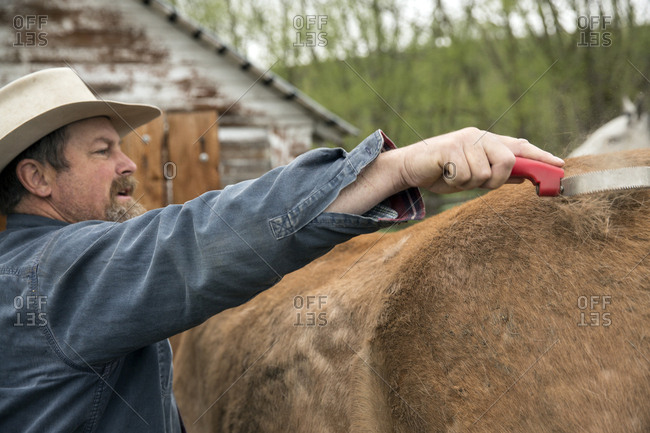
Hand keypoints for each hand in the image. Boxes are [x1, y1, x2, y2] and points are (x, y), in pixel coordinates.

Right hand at [398, 127, 563, 193]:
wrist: (410, 167)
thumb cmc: (442, 171)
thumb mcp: (473, 175)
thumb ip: (498, 173)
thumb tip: (524, 176)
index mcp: (487, 141)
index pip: (519, 146)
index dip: (540, 156)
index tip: (560, 165)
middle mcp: (479, 136)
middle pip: (507, 162)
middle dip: (494, 180)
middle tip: (474, 181)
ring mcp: (464, 140)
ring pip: (484, 173)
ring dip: (468, 182)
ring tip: (454, 176)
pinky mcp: (450, 148)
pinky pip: (465, 175)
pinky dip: (454, 181)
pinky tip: (444, 174)